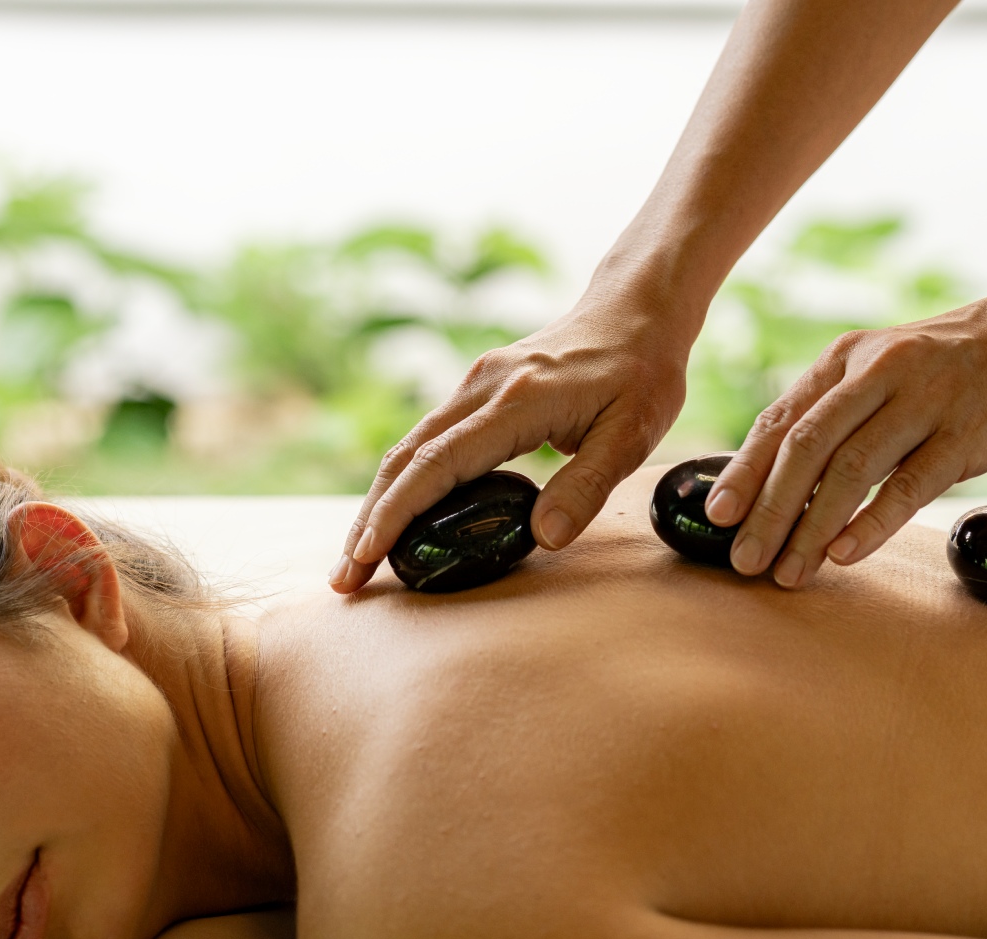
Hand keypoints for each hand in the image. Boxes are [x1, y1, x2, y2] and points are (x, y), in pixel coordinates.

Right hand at [331, 296, 692, 592]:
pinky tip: (393, 518)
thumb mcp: (632, 434)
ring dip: (378, 505)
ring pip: (408, 450)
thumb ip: (587, 486)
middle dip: (369, 521)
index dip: (398, 513)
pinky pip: (426, 441)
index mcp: (516, 401)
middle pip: (405, 460)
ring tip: (356, 561)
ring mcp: (473, 385)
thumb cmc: (641, 374)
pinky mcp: (475, 390)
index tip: (369, 556)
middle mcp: (481, 388)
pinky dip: (402, 484)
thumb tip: (544, 538)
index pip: (438, 464)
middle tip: (344, 579)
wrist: (634, 311)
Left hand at [704, 302, 986, 587]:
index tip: (716, 517)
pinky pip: (910, 483)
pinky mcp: (966, 431)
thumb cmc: (950, 368)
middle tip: (744, 561)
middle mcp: (877, 373)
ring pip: (851, 469)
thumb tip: (776, 482)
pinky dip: (872, 522)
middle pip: (805, 448)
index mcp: (844, 360)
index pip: (780, 421)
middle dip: (767, 510)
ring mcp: (923, 400)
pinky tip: (845, 554)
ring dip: (812, 527)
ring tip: (789, 571)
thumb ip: (835, 415)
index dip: (744, 472)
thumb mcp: (882, 371)